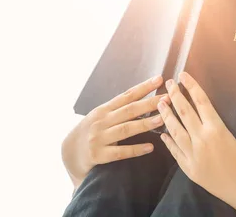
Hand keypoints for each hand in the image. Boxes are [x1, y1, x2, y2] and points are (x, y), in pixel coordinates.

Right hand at [61, 75, 169, 189]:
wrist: (68, 153)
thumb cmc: (90, 132)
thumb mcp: (100, 116)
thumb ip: (117, 110)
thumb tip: (142, 98)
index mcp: (104, 109)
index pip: (127, 95)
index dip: (143, 87)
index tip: (159, 80)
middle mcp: (101, 121)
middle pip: (129, 110)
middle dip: (150, 103)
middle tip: (167, 98)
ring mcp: (99, 138)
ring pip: (126, 129)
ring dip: (145, 123)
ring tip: (162, 119)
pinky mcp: (98, 155)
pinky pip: (120, 152)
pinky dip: (135, 149)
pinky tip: (150, 147)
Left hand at [158, 72, 235, 216]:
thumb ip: (225, 127)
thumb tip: (214, 117)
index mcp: (218, 130)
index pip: (201, 102)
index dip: (191, 87)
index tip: (183, 76)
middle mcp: (202, 140)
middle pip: (184, 112)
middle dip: (175, 96)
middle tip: (168, 84)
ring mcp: (193, 156)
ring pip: (175, 130)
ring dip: (166, 115)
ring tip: (160, 103)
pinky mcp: (190, 169)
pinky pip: (175, 151)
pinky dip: (168, 140)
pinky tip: (163, 133)